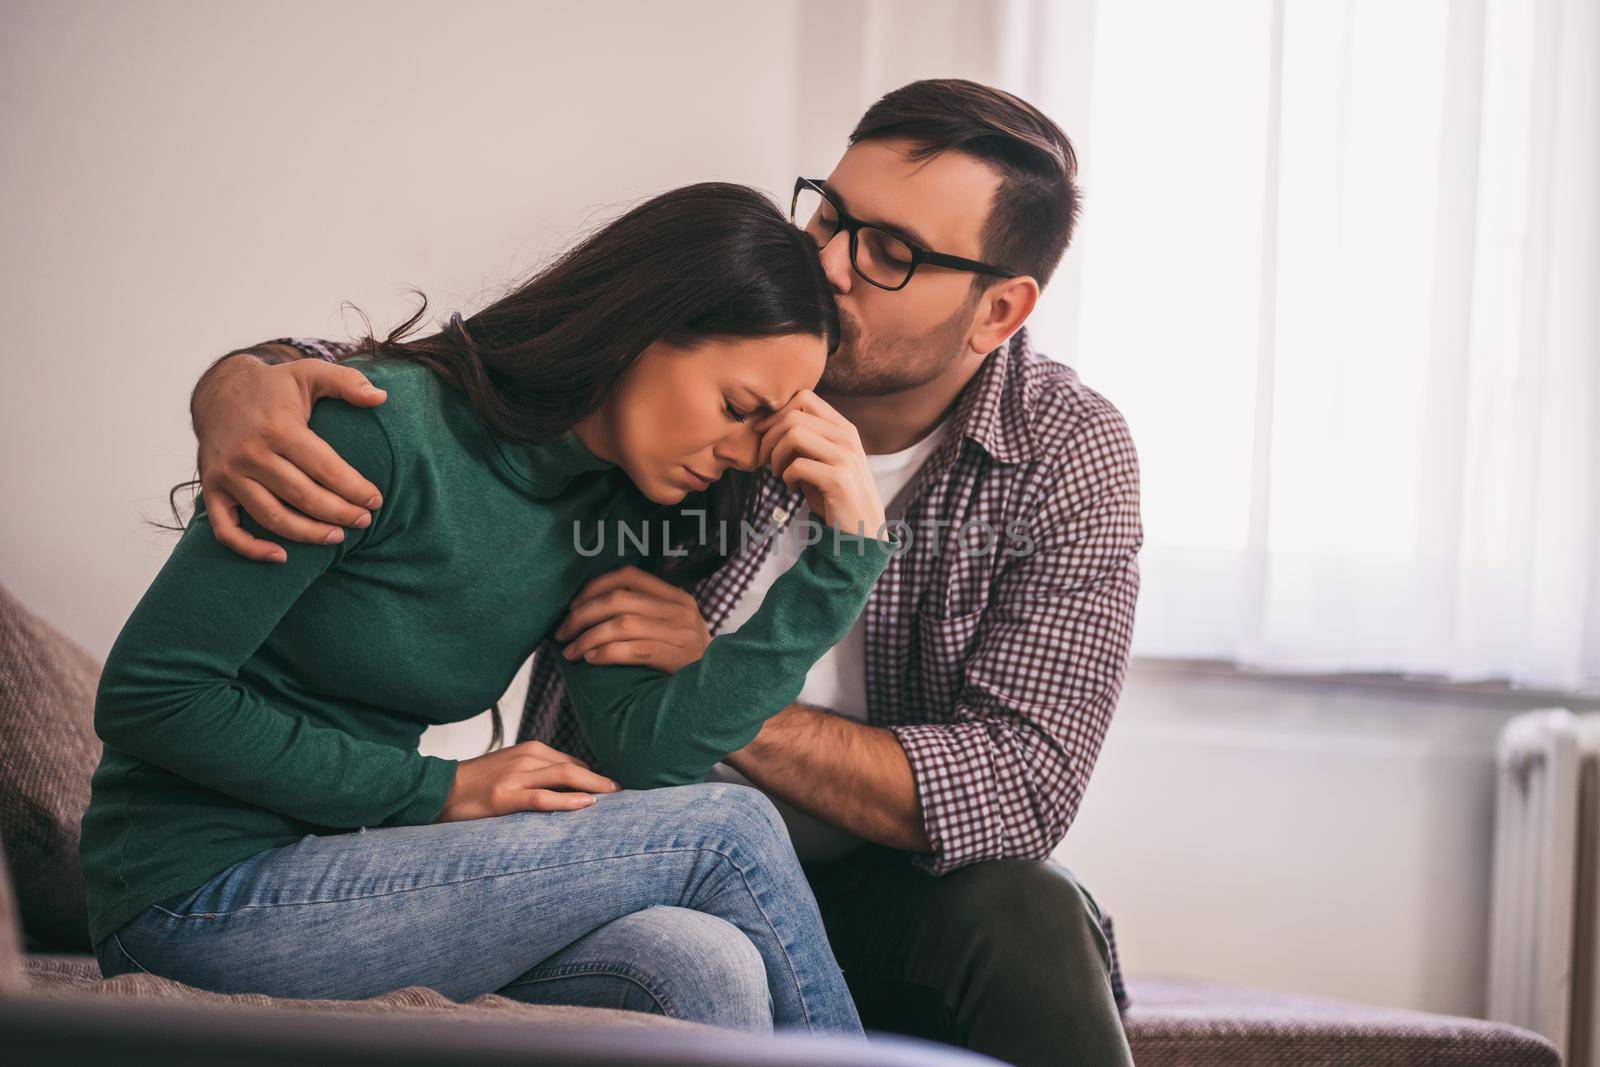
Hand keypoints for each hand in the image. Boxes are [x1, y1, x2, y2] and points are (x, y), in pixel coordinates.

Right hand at [194, 355, 388, 562]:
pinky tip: (281, 557)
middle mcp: (250, 453)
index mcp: (278, 427)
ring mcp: (227, 474)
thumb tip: (381, 397)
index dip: (354, 488)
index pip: (324, 467)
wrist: (218, 391)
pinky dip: (250, 549)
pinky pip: (226, 530)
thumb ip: (347, 382)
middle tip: (364, 522)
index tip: (376, 501)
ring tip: (337, 538)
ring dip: (307, 534)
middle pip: (302, 496)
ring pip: (272, 517)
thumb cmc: (274, 388)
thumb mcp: (309, 373)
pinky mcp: (212, 489)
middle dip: (339, 514)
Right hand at [435, 739, 620, 821]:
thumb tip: (576, 787)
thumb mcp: (512, 769)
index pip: (572, 761)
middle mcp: (525, 758)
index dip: (596, 775)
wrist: (438, 790)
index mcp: (530, 750)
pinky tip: (586, 804)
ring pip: (563, 776)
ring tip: (614, 797)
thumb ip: (540, 773)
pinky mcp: (503, 796)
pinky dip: (567, 800)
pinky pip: (542, 797)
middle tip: (624, 792)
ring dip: (593, 786)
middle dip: (602, 779)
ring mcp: (514, 776)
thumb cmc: (478, 784)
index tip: (616, 788)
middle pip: (574, 766)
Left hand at [554, 565, 709, 672]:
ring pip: (622, 624)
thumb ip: (645, 612)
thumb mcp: (673, 628)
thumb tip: (592, 605)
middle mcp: (681, 610)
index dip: (594, 587)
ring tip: (571, 652)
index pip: (628, 575)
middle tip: (562, 633)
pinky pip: (633, 650)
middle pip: (618, 599)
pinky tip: (590, 659)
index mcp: (676, 596)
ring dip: (587, 638)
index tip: (573, 606)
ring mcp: (681, 634)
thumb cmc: (685, 660)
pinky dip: (606, 652)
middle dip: (582, 615)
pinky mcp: (677, 658)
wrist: (720, 692)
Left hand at [754, 390, 886, 536]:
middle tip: (764, 459)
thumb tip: (767, 422)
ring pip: (794, 434)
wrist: (862, 531)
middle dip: (769, 437)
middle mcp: (847, 437)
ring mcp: (845, 457)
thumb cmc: (834, 494)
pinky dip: (786, 477)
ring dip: (776, 456)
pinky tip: (793, 488)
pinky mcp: (839, 480)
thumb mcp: (823, 459)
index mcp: (843, 427)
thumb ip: (807, 438)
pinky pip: (797, 465)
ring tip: (778, 473)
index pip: (804, 397)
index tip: (764, 434)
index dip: (776, 413)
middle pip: (794, 415)